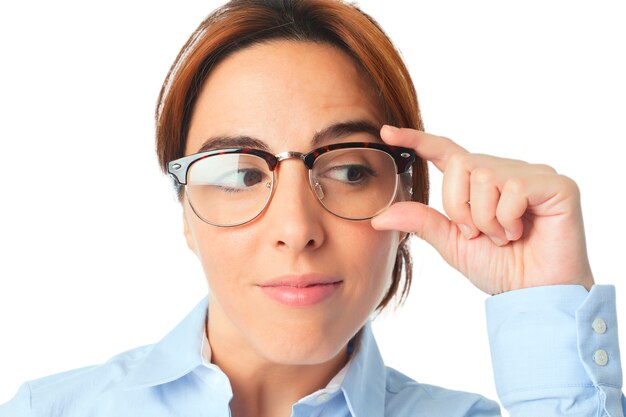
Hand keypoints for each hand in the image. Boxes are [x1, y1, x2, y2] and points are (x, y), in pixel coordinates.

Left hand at [372, 126, 593, 293]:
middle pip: (462, 165)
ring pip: (485, 177)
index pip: (445, 151)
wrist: (533, 294)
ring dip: (486, 218)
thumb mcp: (452, 243)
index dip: (417, 140)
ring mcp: (533, 175)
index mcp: (479, 183)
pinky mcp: (557, 185)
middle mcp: (506, 171)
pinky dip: (507, 219)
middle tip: (479, 234)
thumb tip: (379, 217)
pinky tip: (521, 233)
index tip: (387, 132)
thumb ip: (421, 222)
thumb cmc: (498, 268)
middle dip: (460, 208)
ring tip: (503, 237)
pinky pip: (513, 188)